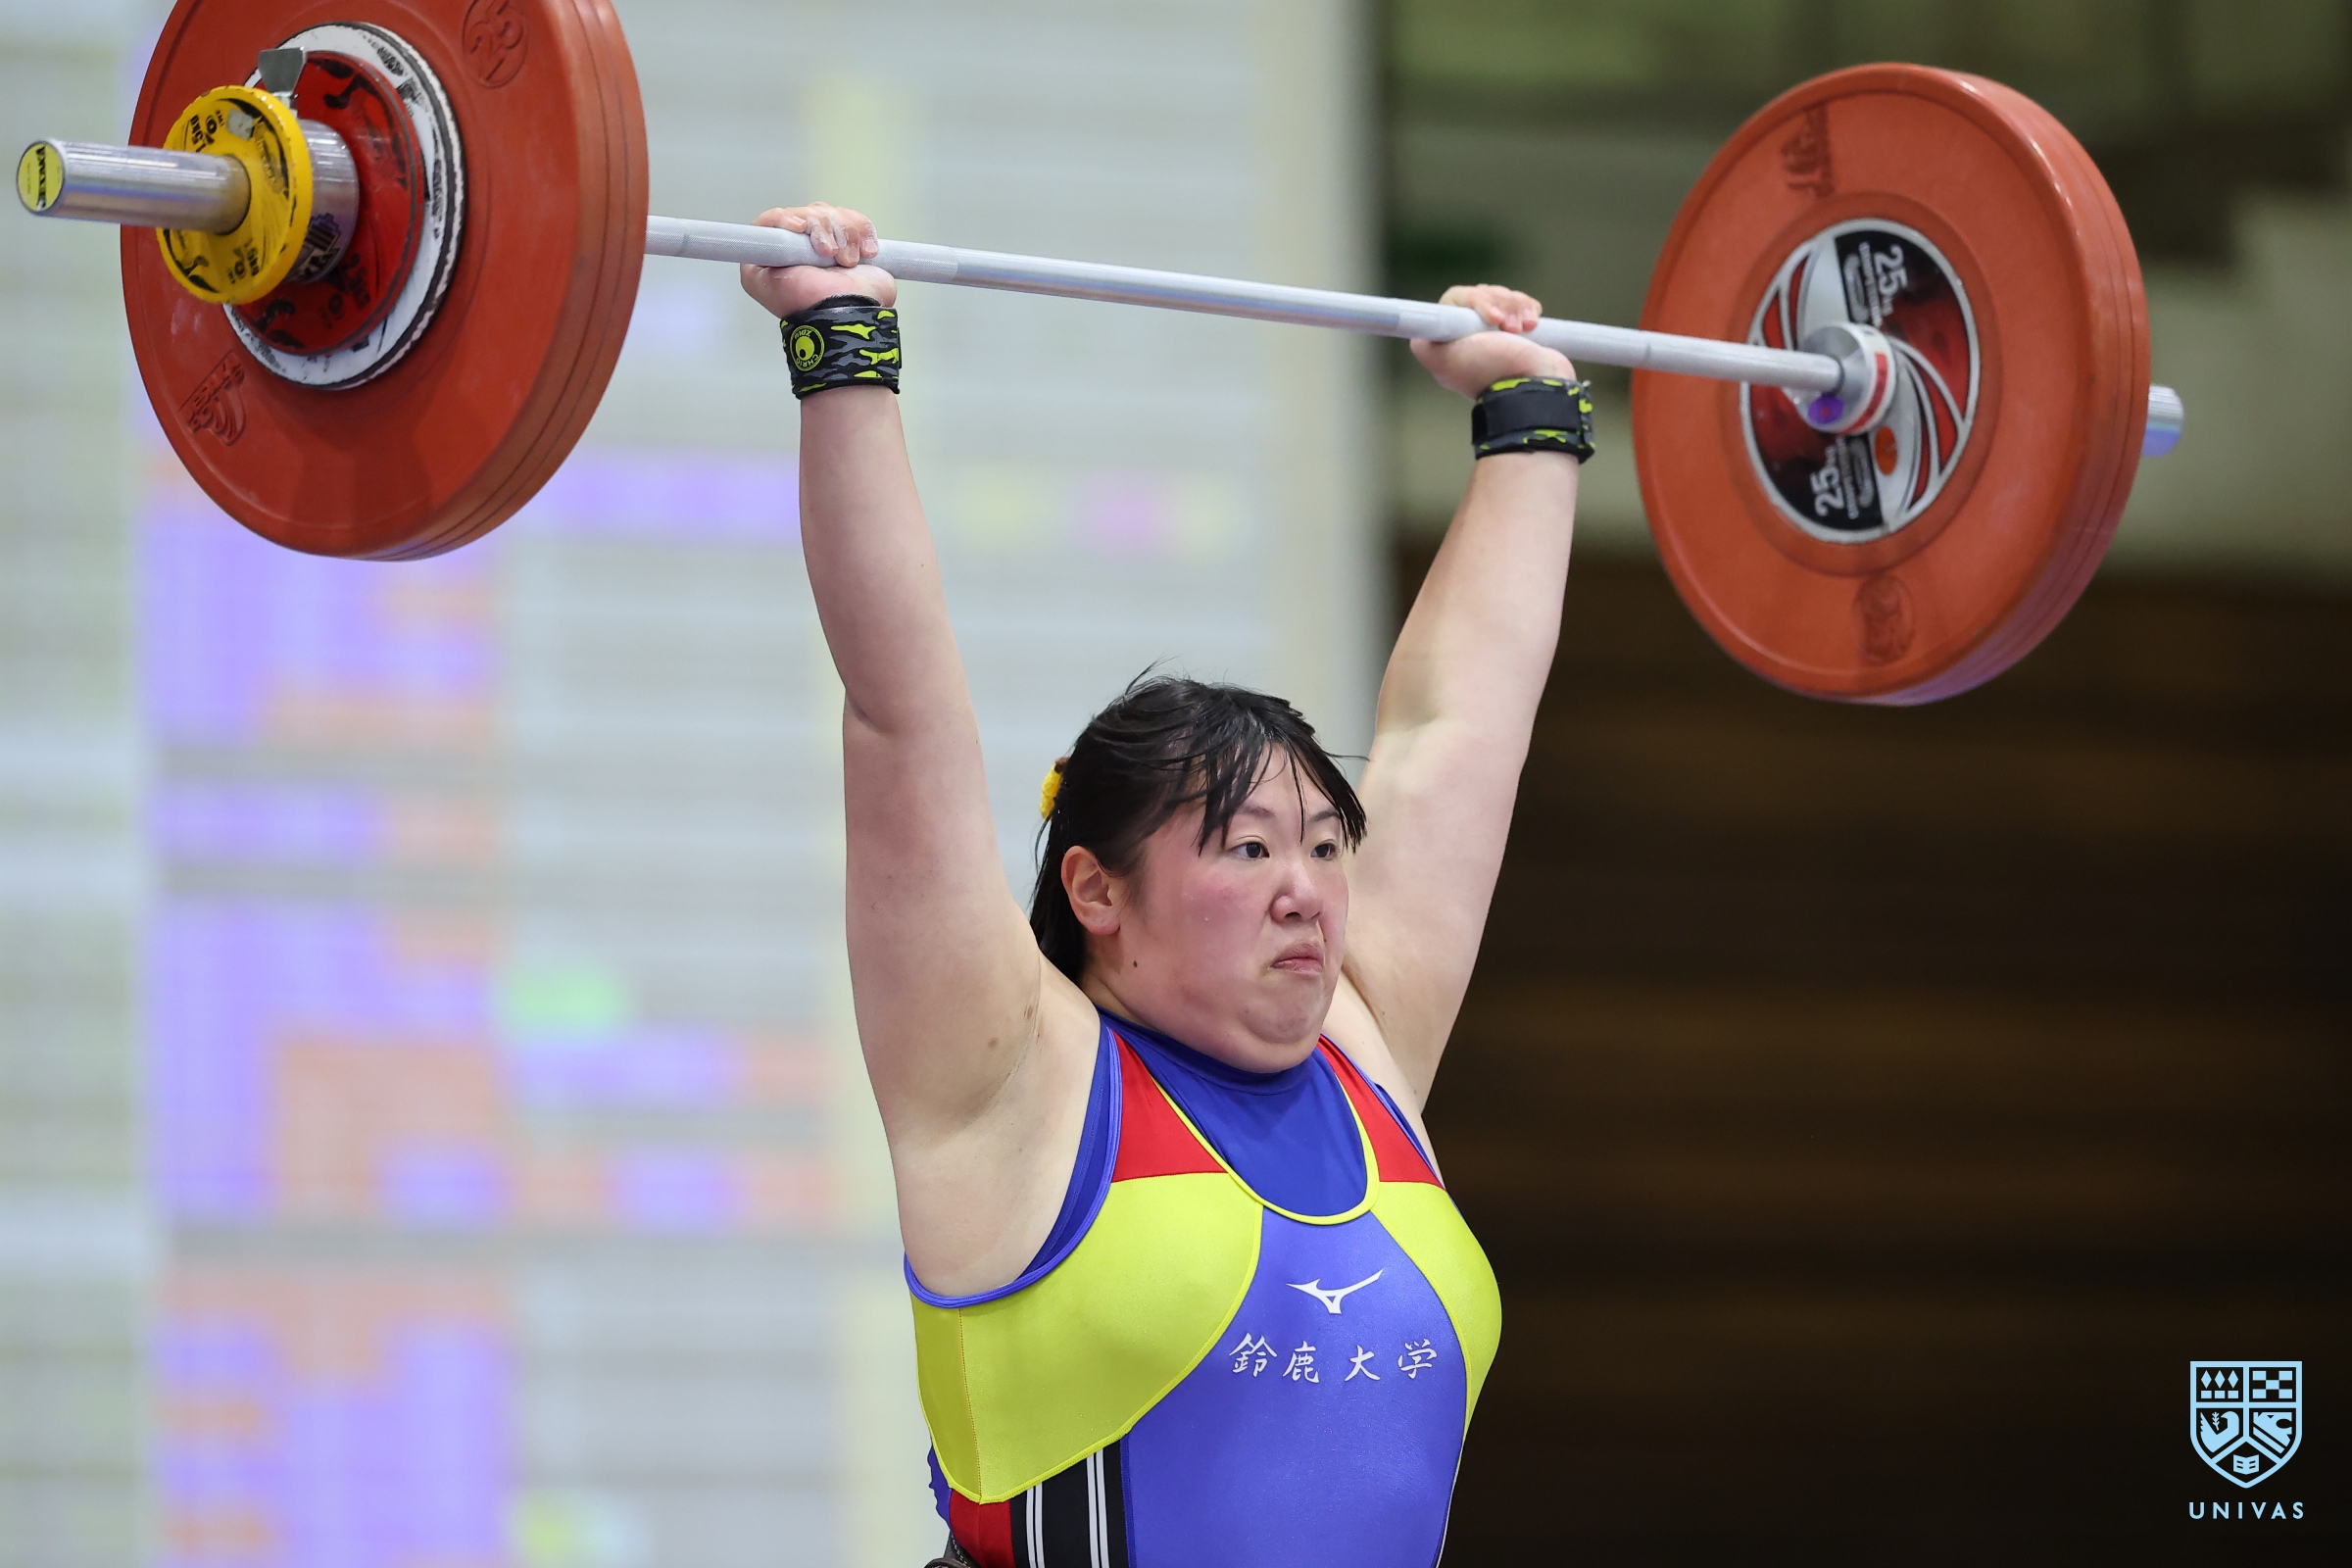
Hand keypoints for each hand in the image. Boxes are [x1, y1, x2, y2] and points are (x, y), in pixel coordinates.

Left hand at [740, 202, 897, 317]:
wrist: (849, 312)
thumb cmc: (808, 303)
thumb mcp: (760, 280)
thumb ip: (753, 254)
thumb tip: (755, 235)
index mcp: (780, 254)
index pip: (778, 217)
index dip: (790, 218)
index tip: (801, 228)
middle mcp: (803, 249)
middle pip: (809, 212)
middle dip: (822, 228)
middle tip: (828, 253)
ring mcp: (830, 247)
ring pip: (835, 215)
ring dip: (845, 236)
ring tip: (847, 261)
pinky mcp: (855, 247)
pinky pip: (858, 223)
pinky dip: (863, 235)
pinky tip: (864, 254)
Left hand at [1410, 284, 1575, 397]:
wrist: (1537, 384)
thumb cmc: (1492, 371)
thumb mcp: (1444, 360)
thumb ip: (1423, 345)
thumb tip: (1420, 331)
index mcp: (1452, 342)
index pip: (1458, 299)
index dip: (1476, 302)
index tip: (1491, 318)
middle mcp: (1473, 338)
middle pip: (1483, 294)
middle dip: (1500, 305)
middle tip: (1508, 328)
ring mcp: (1498, 335)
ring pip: (1504, 297)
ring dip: (1516, 309)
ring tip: (1523, 330)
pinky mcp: (1522, 333)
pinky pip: (1523, 304)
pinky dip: (1529, 310)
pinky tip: (1531, 325)